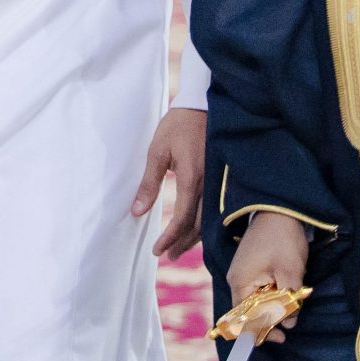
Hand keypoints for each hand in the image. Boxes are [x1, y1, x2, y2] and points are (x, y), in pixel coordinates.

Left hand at [130, 106, 207, 262]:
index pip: (183, 218)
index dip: (170, 237)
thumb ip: (149, 183)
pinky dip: (205, 224)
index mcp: (192, 177)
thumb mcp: (157, 151)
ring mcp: (219, 181)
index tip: (157, 250)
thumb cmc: (177, 126)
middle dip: (183, 243)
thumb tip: (137, 212)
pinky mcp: (222, 178)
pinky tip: (197, 229)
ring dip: (195, 237)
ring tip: (179, 248)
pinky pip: (216, 208)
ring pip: (210, 219)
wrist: (202, 104)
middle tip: (168, 256)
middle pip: (199, 225)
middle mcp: (209, 183)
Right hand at [224, 212, 310, 342]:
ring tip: (291, 305)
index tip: (281, 337)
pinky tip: (286, 292)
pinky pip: (258, 289)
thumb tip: (289, 324)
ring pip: (256, 300)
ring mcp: (242, 272)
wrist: (279, 209)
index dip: (261, 330)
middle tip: (290, 322)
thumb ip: (288, 301)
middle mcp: (236, 279)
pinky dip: (272, 295)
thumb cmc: (282, 239)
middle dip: (270, 319)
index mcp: (240, 282)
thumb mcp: (290, 272)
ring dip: (273, 306)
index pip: (244, 318)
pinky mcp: (251, 267)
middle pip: (249, 311)